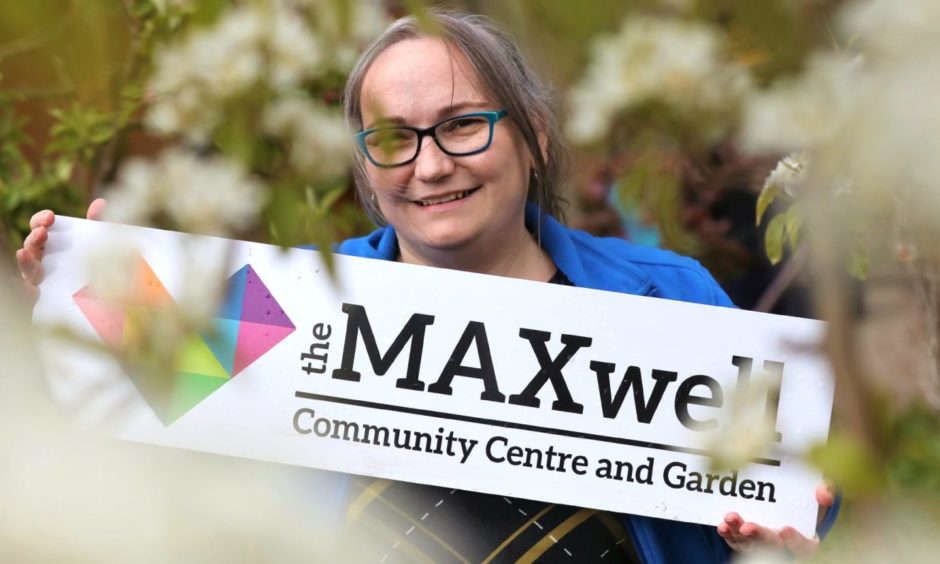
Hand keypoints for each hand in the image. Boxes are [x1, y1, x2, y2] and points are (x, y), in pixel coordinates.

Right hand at [15, 198, 106, 301]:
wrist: (105, 302)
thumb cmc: (94, 268)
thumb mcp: (99, 245)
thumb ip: (97, 225)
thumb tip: (99, 202)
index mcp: (51, 245)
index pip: (39, 227)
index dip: (40, 220)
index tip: (51, 216)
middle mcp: (42, 261)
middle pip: (31, 246)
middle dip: (34, 238)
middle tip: (43, 232)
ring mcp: (39, 280)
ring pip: (28, 270)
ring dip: (26, 261)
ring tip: (25, 254)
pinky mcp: (42, 300)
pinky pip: (29, 296)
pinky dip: (26, 291)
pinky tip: (31, 289)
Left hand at [717, 481, 834, 557]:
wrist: (789, 505)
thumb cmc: (807, 503)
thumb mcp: (820, 496)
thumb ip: (826, 492)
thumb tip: (823, 494)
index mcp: (807, 541)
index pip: (802, 547)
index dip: (795, 540)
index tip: (785, 529)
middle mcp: (784, 547)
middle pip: (772, 546)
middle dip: (760, 536)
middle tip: (748, 527)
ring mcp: (764, 546)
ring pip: (751, 545)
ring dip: (738, 533)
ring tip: (729, 519)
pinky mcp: (747, 542)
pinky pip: (737, 542)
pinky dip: (729, 535)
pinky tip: (722, 526)